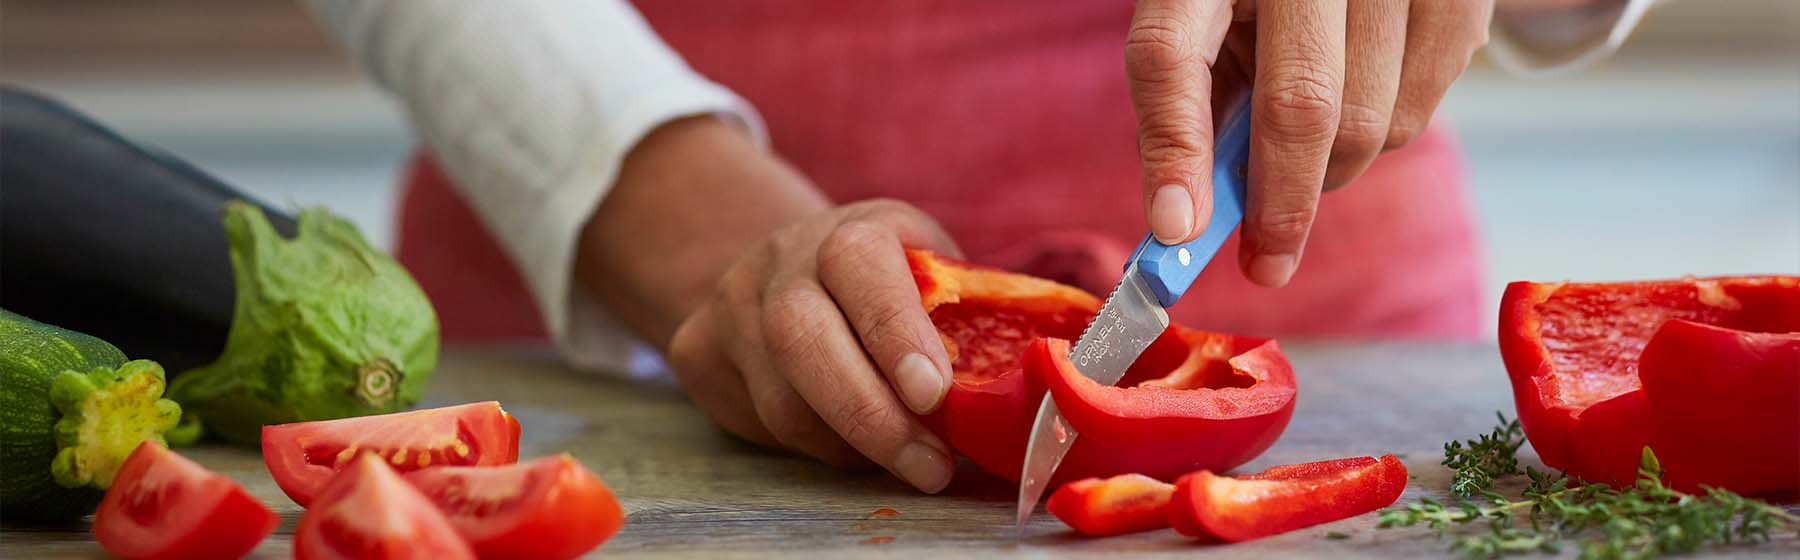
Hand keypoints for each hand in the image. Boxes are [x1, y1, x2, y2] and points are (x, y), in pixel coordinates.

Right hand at [580, 117, 961, 492]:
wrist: (782, 265)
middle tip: (929, 466)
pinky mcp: (699, 351)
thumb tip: (1056, 370)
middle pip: (802, 338)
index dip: (895, 331)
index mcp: (851, 232)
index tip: (935, 392)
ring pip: (781, 399)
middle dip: (871, 414)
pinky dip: (816, 446)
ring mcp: (731, 306)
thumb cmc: (888, 281)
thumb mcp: (932, 271)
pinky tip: (854, 446)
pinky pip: (758, 420)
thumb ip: (976, 312)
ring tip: (910, 463)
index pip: (861, 265)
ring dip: (852, 446)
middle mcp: (780, 262)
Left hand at [1127, 0, 1492, 285]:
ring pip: (1368, 124)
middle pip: (1299, 103)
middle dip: (1280, 201)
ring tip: (1312, 137)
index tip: (1180, 230)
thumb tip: (1185, 222)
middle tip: (1265, 258)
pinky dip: (1386, 133)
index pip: (1171, 55)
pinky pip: (1417, 113)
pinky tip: (1364, 90)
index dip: (1176, 148)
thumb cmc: (1257, 0)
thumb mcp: (1208, 30)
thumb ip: (1191, 112)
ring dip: (1332, 167)